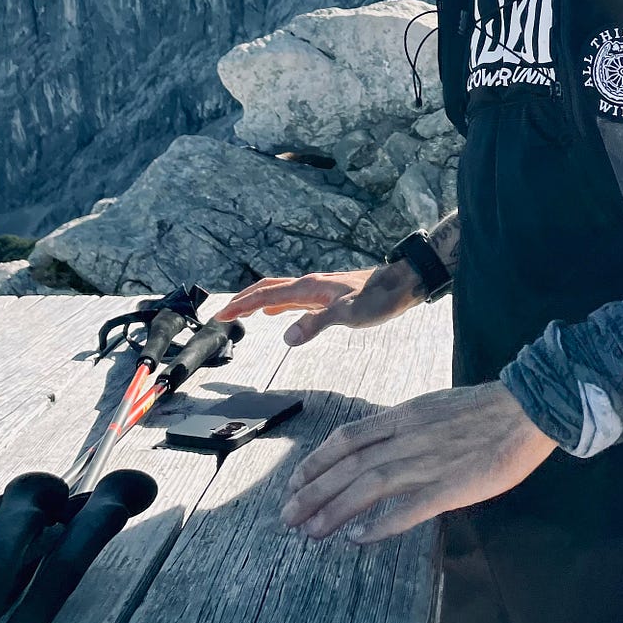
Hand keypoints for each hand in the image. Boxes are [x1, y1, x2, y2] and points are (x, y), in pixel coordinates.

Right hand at [213, 264, 424, 345]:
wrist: (401, 285)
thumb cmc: (378, 299)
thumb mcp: (347, 315)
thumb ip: (315, 324)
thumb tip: (287, 337)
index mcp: (308, 288)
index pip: (266, 295)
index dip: (242, 305)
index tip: (221, 315)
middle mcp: (309, 285)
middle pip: (267, 289)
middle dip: (243, 301)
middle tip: (224, 314)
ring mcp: (318, 290)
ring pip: (279, 292)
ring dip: (257, 301)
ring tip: (242, 312)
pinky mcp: (327, 296)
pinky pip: (292, 298)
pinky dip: (276, 304)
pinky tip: (277, 312)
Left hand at [282, 380, 555, 543]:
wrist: (527, 409)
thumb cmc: (484, 409)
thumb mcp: (432, 407)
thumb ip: (404, 427)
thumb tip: (377, 445)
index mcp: (402, 417)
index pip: (346, 439)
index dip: (316, 462)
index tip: (295, 482)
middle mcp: (407, 438)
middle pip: (348, 466)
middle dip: (313, 492)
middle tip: (287, 516)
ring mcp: (427, 462)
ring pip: (368, 486)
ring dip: (334, 510)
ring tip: (310, 532)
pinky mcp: (451, 486)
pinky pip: (409, 508)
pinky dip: (380, 523)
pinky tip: (358, 539)